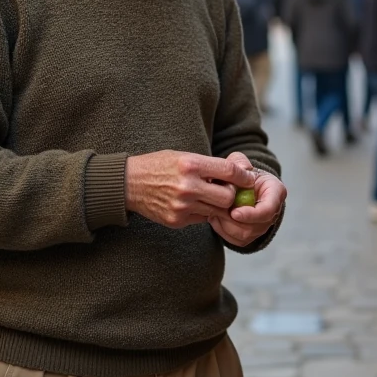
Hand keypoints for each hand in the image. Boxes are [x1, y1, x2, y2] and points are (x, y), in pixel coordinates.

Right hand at [125, 151, 256, 228]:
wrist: (128, 184)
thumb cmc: (158, 165)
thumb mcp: (183, 156)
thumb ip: (209, 165)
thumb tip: (238, 174)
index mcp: (191, 165)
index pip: (230, 172)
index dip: (244, 176)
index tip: (249, 178)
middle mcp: (188, 186)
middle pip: (228, 197)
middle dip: (231, 194)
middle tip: (227, 190)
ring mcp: (182, 206)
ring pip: (216, 211)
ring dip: (218, 205)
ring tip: (209, 196)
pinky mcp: (176, 220)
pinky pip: (201, 219)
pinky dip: (203, 212)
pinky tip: (193, 203)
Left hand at [208, 153, 286, 246]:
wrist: (241, 186)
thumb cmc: (241, 174)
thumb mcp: (241, 162)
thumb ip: (239, 162)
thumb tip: (238, 172)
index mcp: (276, 192)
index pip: (268, 210)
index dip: (251, 214)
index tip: (234, 212)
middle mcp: (274, 212)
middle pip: (255, 227)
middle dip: (233, 221)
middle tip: (217, 211)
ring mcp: (263, 225)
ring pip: (244, 236)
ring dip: (226, 226)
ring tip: (214, 212)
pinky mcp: (252, 235)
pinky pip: (237, 240)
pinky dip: (223, 231)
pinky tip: (215, 218)